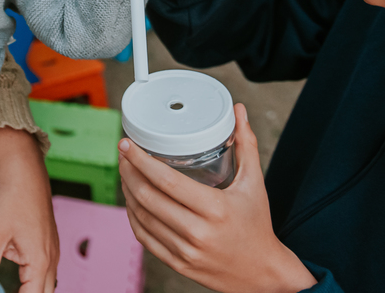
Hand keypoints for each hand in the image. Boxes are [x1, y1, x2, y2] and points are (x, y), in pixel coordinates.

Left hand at [0, 127, 57, 292]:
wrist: (23, 167)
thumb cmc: (10, 196)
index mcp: (40, 261)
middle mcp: (51, 258)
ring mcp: (51, 249)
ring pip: (46, 283)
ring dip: (31, 290)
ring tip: (14, 290)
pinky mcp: (46, 240)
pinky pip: (45, 269)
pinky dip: (34, 280)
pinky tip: (22, 278)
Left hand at [119, 105, 316, 292]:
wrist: (262, 273)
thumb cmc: (257, 225)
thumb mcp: (254, 183)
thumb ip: (246, 144)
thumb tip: (238, 111)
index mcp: (215, 208)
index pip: (166, 181)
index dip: (140, 160)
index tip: (127, 145)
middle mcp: (197, 232)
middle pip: (148, 197)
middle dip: (128, 172)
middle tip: (122, 154)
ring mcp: (185, 251)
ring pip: (142, 217)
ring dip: (127, 192)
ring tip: (125, 173)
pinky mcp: (178, 264)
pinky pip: (145, 238)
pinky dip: (133, 217)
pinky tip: (132, 201)